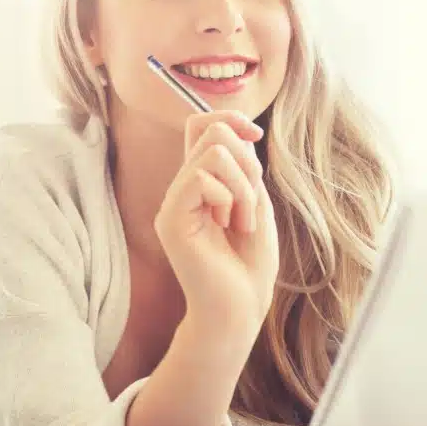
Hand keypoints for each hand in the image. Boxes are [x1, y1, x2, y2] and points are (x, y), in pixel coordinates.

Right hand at [154, 111, 278, 340]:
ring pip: (214, 151)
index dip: (229, 118)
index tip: (255, 137)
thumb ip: (244, 167)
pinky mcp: (170, 218)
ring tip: (242, 221)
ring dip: (243, 186)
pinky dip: (230, 197)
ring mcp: (173, 202)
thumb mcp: (256, 202)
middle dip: (246, 162)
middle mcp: (182, 187)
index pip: (201, 124)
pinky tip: (229, 227)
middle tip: (249, 205)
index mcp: (201, 182)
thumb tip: (238, 131)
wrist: (241, 307)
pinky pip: (203, 177)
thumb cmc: (251, 263)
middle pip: (210, 130)